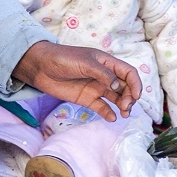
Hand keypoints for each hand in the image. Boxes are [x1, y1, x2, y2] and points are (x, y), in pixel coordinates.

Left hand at [12, 41, 141, 120]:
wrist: (41, 67)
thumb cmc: (63, 58)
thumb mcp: (84, 63)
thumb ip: (102, 74)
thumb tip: (116, 86)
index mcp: (107, 63)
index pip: (128, 73)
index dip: (135, 84)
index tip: (135, 96)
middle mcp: (104, 76)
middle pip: (125, 87)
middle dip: (130, 97)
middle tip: (126, 106)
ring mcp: (96, 88)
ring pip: (116, 98)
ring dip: (123, 106)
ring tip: (124, 113)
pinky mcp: (86, 99)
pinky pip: (102, 107)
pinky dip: (108, 113)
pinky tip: (112, 118)